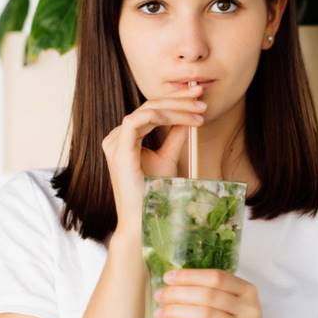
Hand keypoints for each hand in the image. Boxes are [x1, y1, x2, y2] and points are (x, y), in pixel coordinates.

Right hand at [102, 82, 206, 234]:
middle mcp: (117, 137)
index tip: (199, 98)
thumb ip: (175, 136)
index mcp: (126, 138)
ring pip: (146, 111)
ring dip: (175, 108)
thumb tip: (188, 117)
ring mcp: (115, 143)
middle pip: (149, 106)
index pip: (150, 110)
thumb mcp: (168, 158)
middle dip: (178, 99)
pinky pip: (136, 122)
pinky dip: (160, 117)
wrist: (145, 220)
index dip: (175, 100)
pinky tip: (183, 118)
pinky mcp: (118, 150)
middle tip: (202, 97)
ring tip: (199, 112)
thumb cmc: (154, 194)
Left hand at [152, 267, 275, 317]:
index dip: (190, 276)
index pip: (216, 277)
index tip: (169, 278)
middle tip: (159, 296)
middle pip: (208, 295)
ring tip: (160, 312)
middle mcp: (248, 309)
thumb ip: (216, 292)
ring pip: (204, 315)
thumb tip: (175, 283)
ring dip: (176, 312)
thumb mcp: (237, 306)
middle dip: (178, 293)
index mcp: (248, 291)